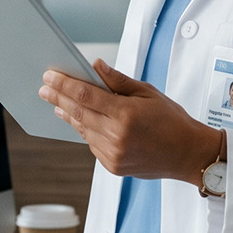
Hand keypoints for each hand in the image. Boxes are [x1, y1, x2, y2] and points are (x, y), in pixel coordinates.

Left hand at [41, 59, 220, 181]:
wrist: (188, 154)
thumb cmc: (172, 121)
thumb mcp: (148, 93)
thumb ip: (118, 81)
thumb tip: (96, 66)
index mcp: (125, 114)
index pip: (85, 95)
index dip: (64, 84)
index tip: (50, 76)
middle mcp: (116, 136)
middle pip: (78, 112)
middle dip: (58, 98)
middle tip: (44, 89)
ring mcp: (113, 154)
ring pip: (83, 130)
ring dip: (69, 115)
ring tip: (57, 104)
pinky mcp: (113, 166)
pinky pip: (92, 144)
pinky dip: (86, 131)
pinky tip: (82, 121)